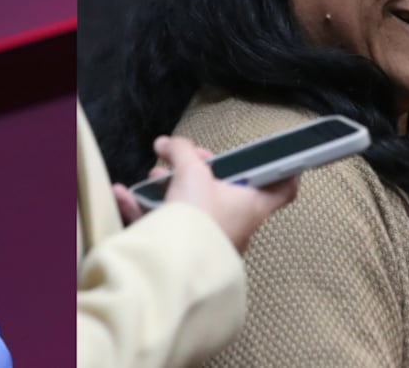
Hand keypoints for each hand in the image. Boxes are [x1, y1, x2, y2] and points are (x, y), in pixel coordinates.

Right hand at [113, 136, 298, 252]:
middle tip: (186, 159)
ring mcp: (210, 241)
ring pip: (194, 209)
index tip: (280, 158)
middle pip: (227, 192)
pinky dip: (145, 210)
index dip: (285, 171)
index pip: (282, 188)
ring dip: (171, 189)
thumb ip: (181, 151)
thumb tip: (166, 142)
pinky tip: (123, 195)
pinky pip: (166, 227)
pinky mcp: (184, 253)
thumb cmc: (198, 216)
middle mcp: (236, 225)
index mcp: (251, 205)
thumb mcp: (192, 172)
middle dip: (202, 172)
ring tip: (152, 176)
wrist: (174, 265)